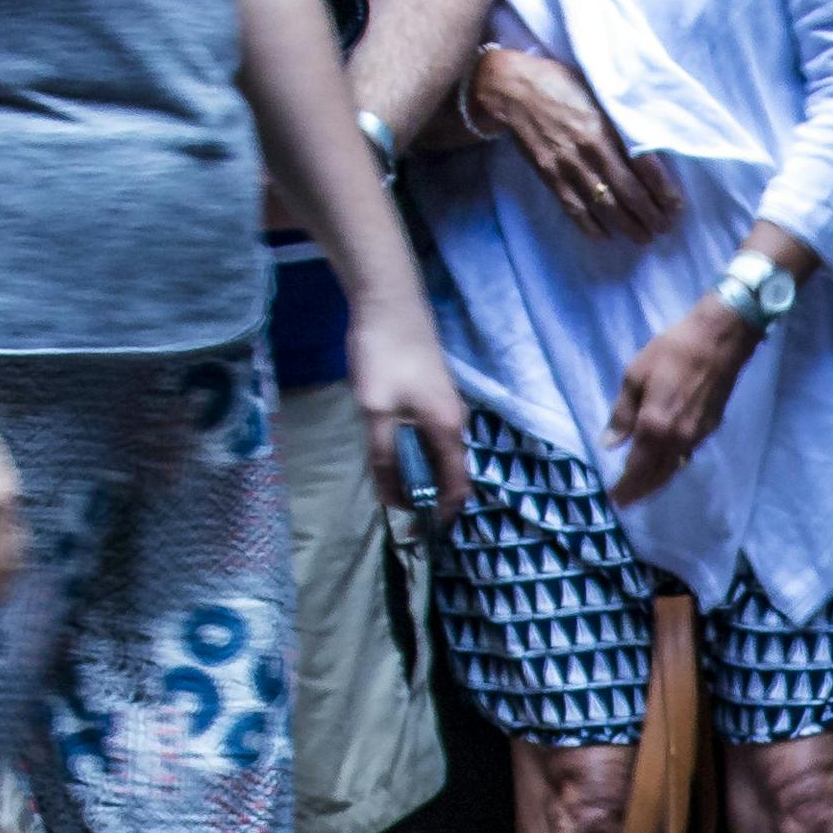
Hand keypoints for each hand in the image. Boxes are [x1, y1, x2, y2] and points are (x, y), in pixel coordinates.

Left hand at [341, 311, 474, 521]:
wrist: (388, 300)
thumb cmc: (384, 355)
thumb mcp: (376, 411)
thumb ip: (384, 456)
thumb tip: (391, 498)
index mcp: (448, 430)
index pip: (456, 487)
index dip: (440, 513)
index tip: (416, 532)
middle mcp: (454, 421)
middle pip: (446, 471)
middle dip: (423, 493)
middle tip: (390, 503)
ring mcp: (444, 405)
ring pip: (434, 451)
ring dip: (414, 470)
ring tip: (385, 478)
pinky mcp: (431, 392)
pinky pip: (427, 434)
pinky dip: (411, 448)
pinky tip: (387, 445)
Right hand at [463, 44, 668, 242]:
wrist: (512, 89)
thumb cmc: (560, 83)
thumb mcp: (598, 93)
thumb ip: (621, 119)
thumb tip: (650, 139)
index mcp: (608, 127)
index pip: (646, 167)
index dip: (664, 190)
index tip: (676, 205)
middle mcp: (592, 150)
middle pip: (629, 193)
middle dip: (650, 215)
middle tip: (663, 227)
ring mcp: (569, 166)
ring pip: (605, 206)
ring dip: (627, 226)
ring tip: (643, 237)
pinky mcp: (549, 176)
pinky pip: (574, 208)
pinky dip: (591, 227)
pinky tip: (605, 236)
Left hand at [604, 292, 761, 499]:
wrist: (720, 340)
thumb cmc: (672, 351)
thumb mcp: (635, 375)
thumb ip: (622, 413)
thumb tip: (610, 443)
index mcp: (654, 426)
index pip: (636, 468)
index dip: (625, 486)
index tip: (614, 498)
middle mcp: (676, 439)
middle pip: (657, 476)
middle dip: (640, 491)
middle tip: (626, 502)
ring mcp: (696, 436)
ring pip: (673, 469)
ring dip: (657, 483)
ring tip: (643, 490)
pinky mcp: (709, 429)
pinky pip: (686, 456)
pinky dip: (672, 467)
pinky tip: (666, 464)